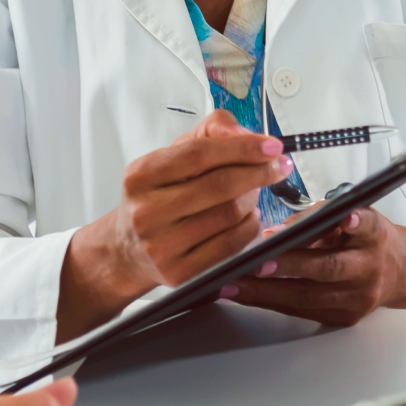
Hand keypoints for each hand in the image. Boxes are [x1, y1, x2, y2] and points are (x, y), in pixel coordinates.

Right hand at [57, 109, 288, 337]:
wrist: (127, 249)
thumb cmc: (156, 197)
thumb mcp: (171, 157)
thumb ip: (208, 134)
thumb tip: (243, 132)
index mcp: (142, 175)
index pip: (199, 154)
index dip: (242, 148)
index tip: (272, 146)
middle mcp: (147, 211)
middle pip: (219, 185)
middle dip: (258, 173)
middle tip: (279, 166)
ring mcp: (161, 245)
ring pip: (229, 215)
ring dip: (253, 199)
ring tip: (254, 191)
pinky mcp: (179, 272)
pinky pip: (230, 246)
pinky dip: (249, 227)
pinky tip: (248, 217)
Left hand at [217, 208, 405, 325]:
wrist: (399, 271)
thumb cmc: (367, 238)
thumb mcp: (352, 215)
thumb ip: (317, 219)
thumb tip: (272, 233)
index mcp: (375, 236)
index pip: (368, 227)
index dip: (356, 223)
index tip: (346, 217)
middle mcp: (369, 268)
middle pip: (329, 268)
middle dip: (289, 265)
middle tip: (256, 263)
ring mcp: (358, 298)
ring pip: (309, 297)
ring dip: (267, 292)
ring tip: (234, 285)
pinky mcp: (344, 318)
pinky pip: (302, 311)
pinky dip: (271, 301)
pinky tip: (246, 294)